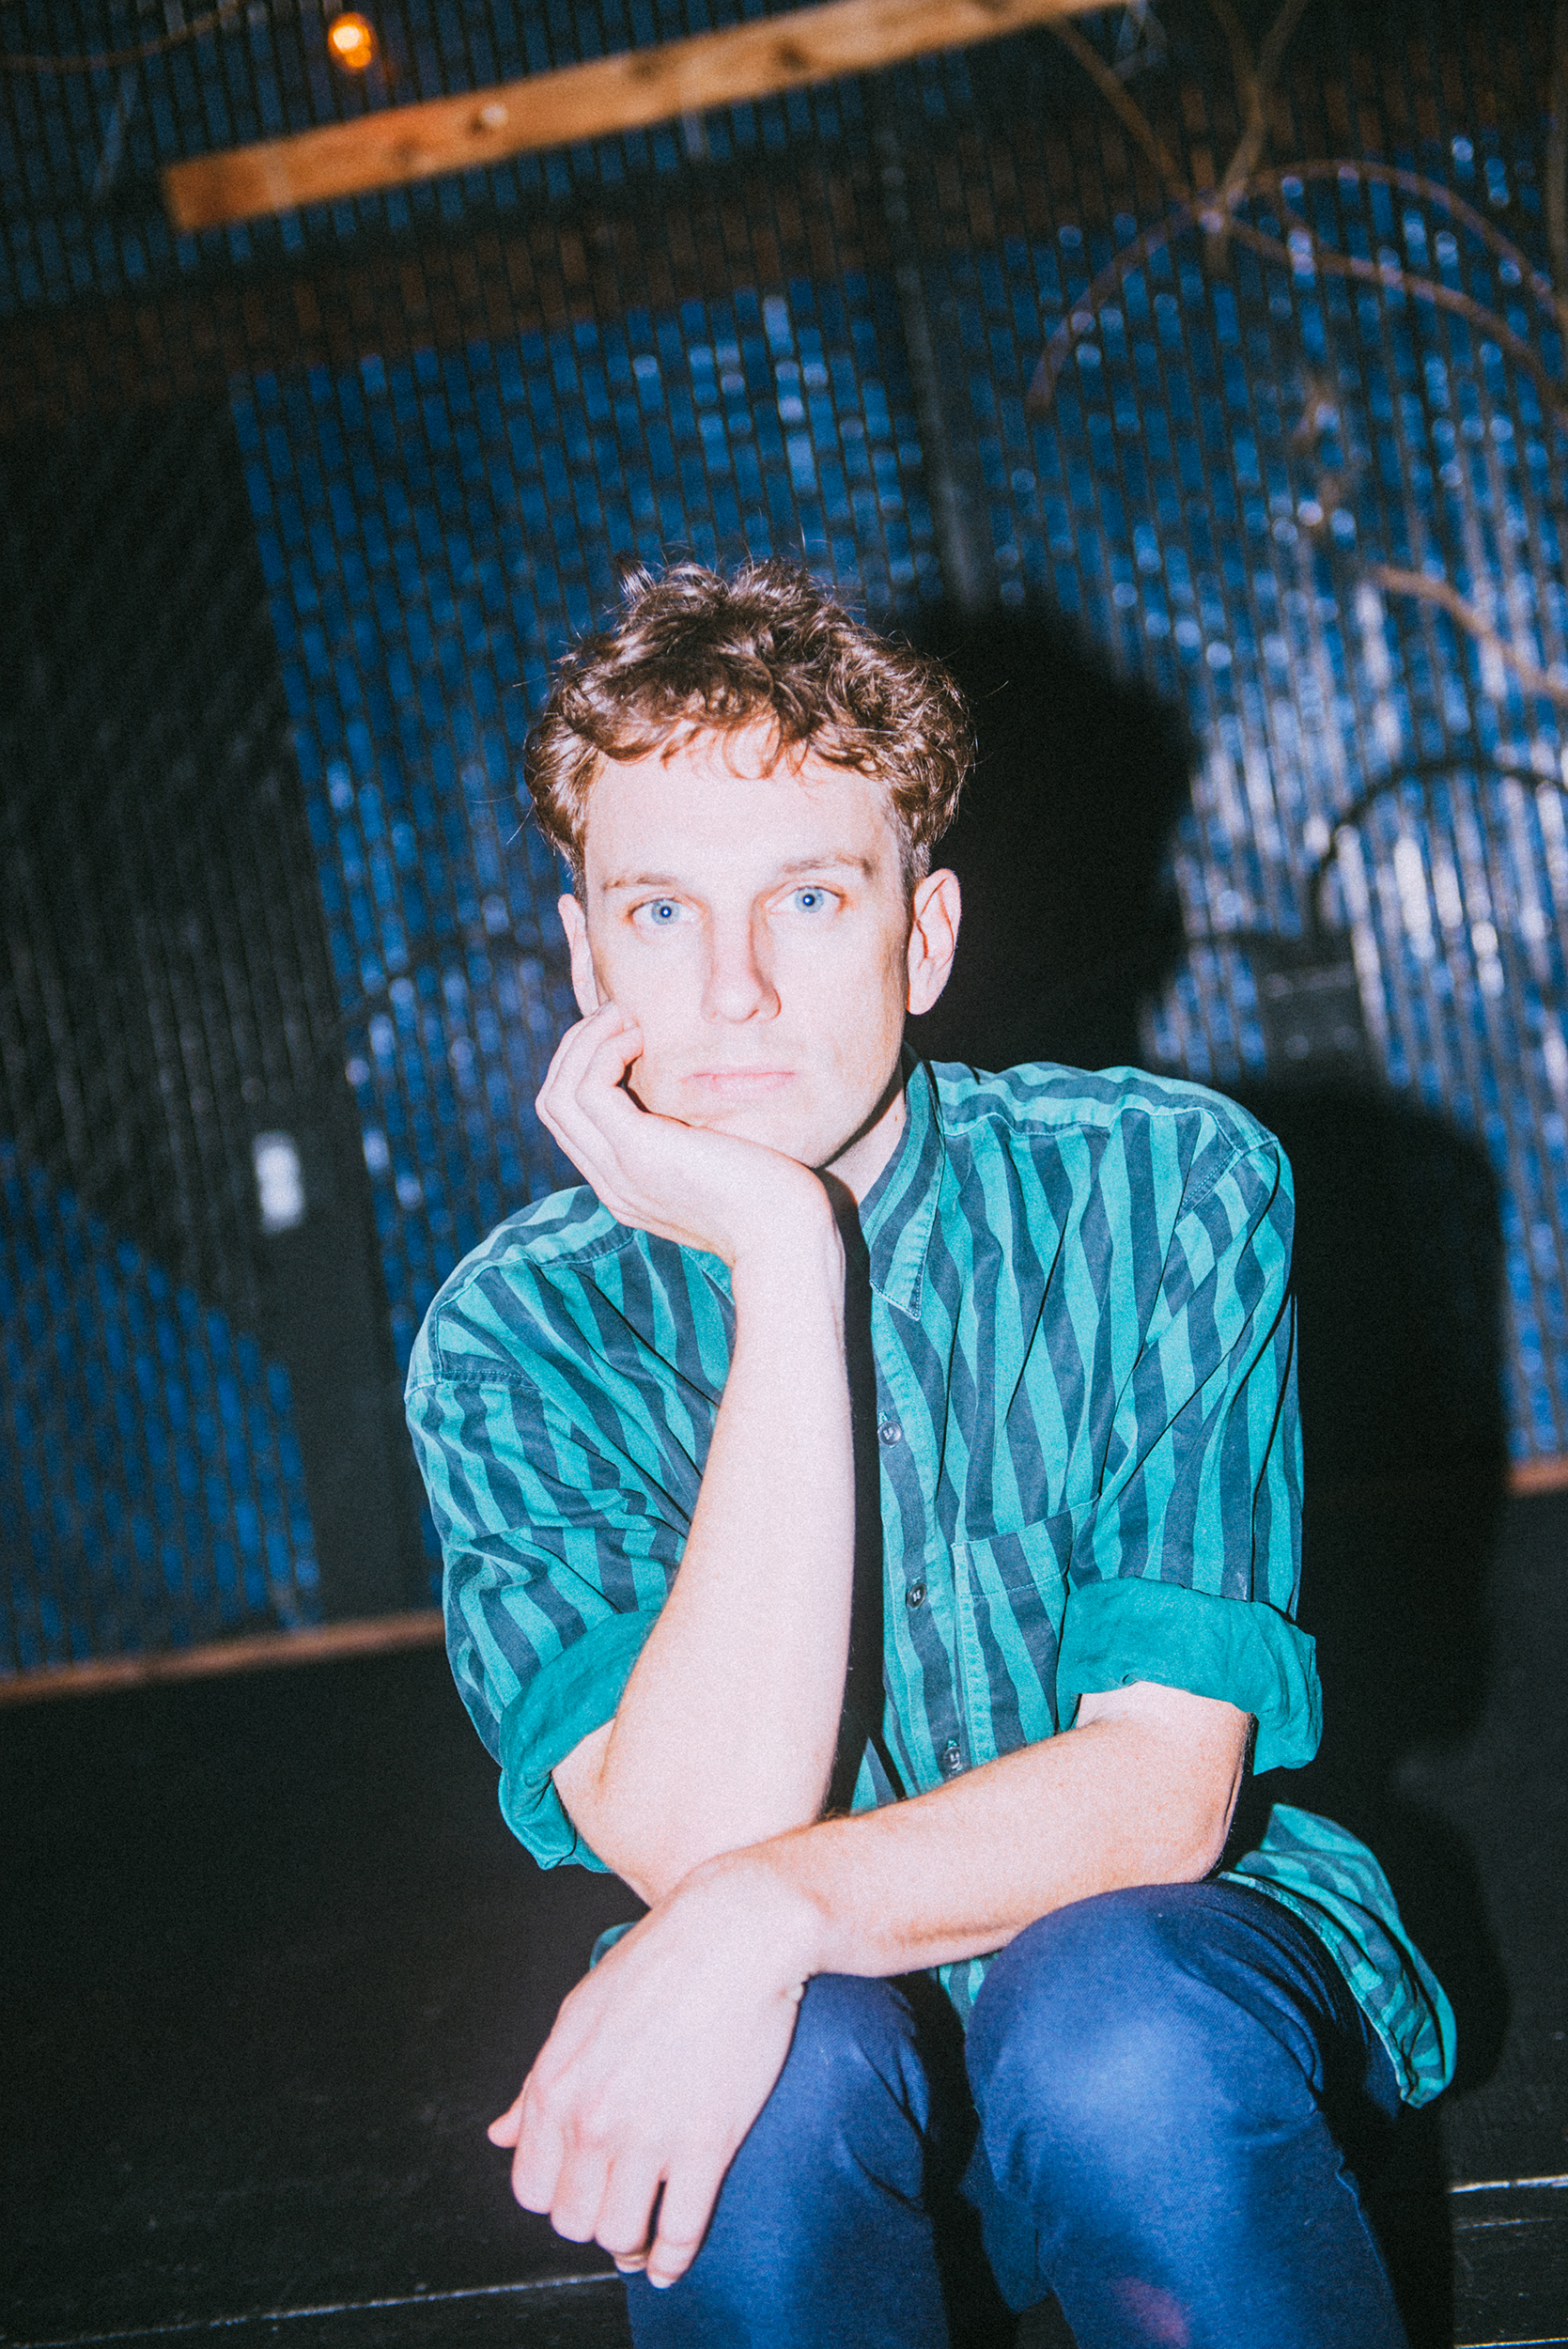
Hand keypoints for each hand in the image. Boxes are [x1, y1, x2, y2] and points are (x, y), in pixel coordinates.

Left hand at [488, 1857, 814, 2286]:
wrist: (733, 1933)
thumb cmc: (658, 1962)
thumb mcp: (578, 2013)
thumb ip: (537, 2083)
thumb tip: (501, 2135)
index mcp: (556, 2086)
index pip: (532, 2188)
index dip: (557, 2195)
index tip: (583, 2187)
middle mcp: (593, 2120)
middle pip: (574, 2220)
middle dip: (594, 2220)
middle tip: (620, 2204)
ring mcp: (650, 2136)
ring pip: (621, 2234)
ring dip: (631, 2239)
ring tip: (646, 2227)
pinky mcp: (707, 2143)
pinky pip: (680, 2232)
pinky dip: (671, 2259)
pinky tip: (670, 2261)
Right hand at [535, 1004, 832, 1267]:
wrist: (787, 1240)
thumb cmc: (772, 1203)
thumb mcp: (720, 1167)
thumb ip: (694, 1143)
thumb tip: (697, 1106)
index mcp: (626, 1187)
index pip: (572, 1124)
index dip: (586, 1069)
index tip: (625, 1035)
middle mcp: (612, 1184)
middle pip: (553, 1106)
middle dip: (576, 1049)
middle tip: (617, 1014)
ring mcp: (619, 1172)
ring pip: (558, 1095)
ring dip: (584, 1042)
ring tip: (623, 1015)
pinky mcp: (637, 1152)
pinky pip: (588, 1091)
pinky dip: (605, 1053)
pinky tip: (640, 1037)